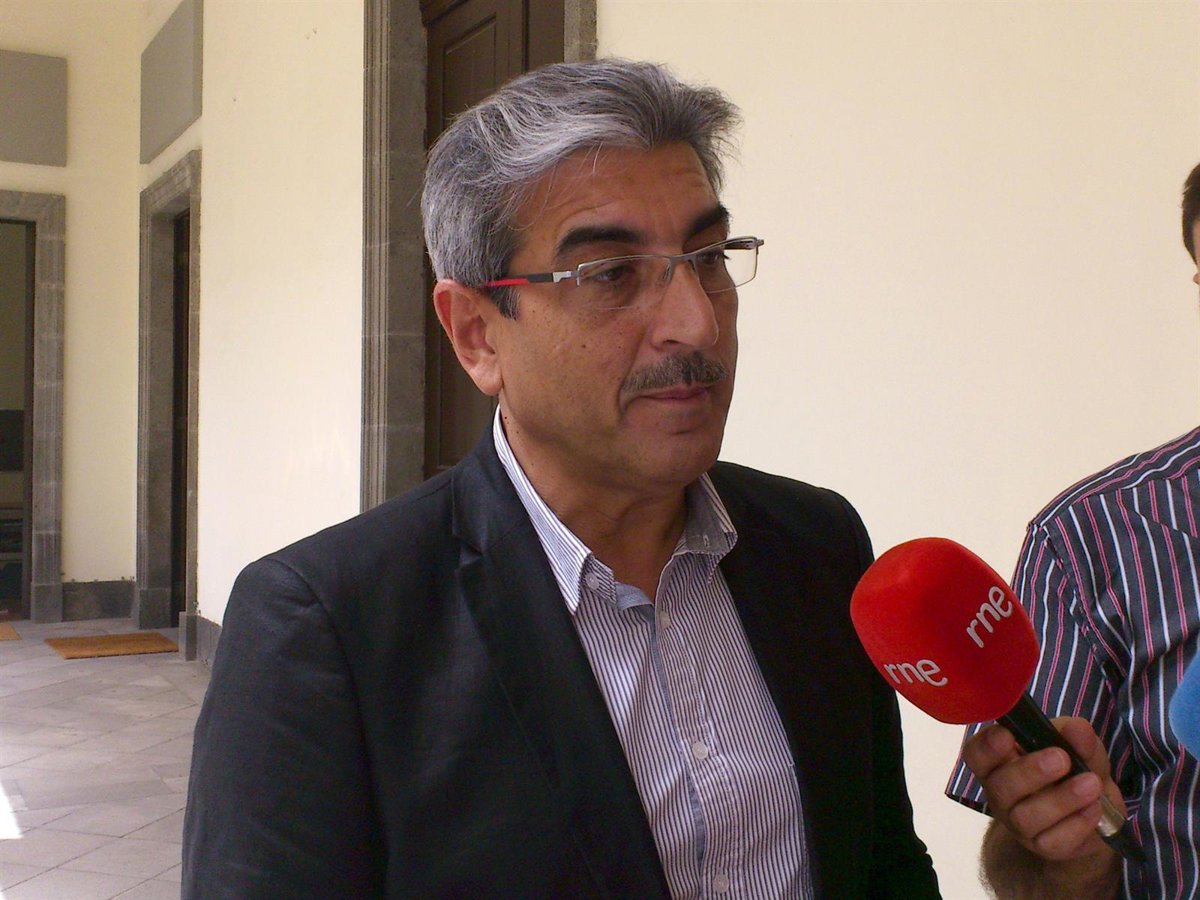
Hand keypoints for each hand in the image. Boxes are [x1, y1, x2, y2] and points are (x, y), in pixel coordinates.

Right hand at [964, 717, 1122, 896]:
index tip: (1008, 736)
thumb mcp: (1079, 745)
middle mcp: (1001, 793)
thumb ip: (1077, 736)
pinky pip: (1053, 840)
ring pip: (1026, 817)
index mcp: (999, 761)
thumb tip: (1077, 729)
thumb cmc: (1074, 766)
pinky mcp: (1043, 846)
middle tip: (1061, 759)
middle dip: (1029, 772)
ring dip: (1061, 799)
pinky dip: (1077, 824)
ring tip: (1091, 783)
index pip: (976, 755)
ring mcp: (1019, 823)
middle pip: (999, 786)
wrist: (1096, 809)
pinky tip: (1095, 807)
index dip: (987, 747)